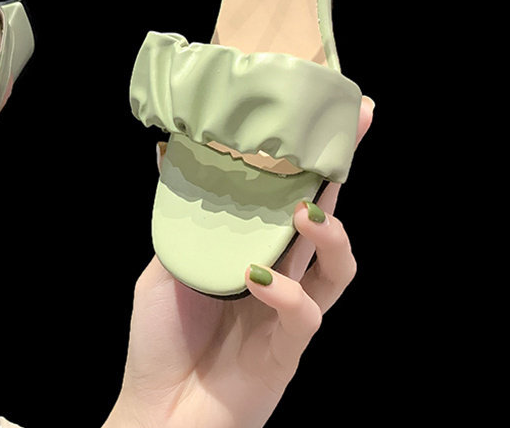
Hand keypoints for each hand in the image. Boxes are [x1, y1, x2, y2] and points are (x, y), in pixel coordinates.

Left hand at [104, 98, 373, 427]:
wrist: (154, 412)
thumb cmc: (161, 339)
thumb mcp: (166, 263)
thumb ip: (179, 217)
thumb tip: (170, 155)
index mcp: (253, 250)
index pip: (288, 195)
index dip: (308, 159)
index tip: (324, 112)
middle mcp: (280, 274)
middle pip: (325, 217)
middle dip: (342, 171)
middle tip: (355, 126)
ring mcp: (288, 314)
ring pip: (337, 269)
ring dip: (330, 233)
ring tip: (309, 211)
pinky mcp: (288, 353)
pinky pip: (304, 317)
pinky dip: (285, 293)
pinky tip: (258, 277)